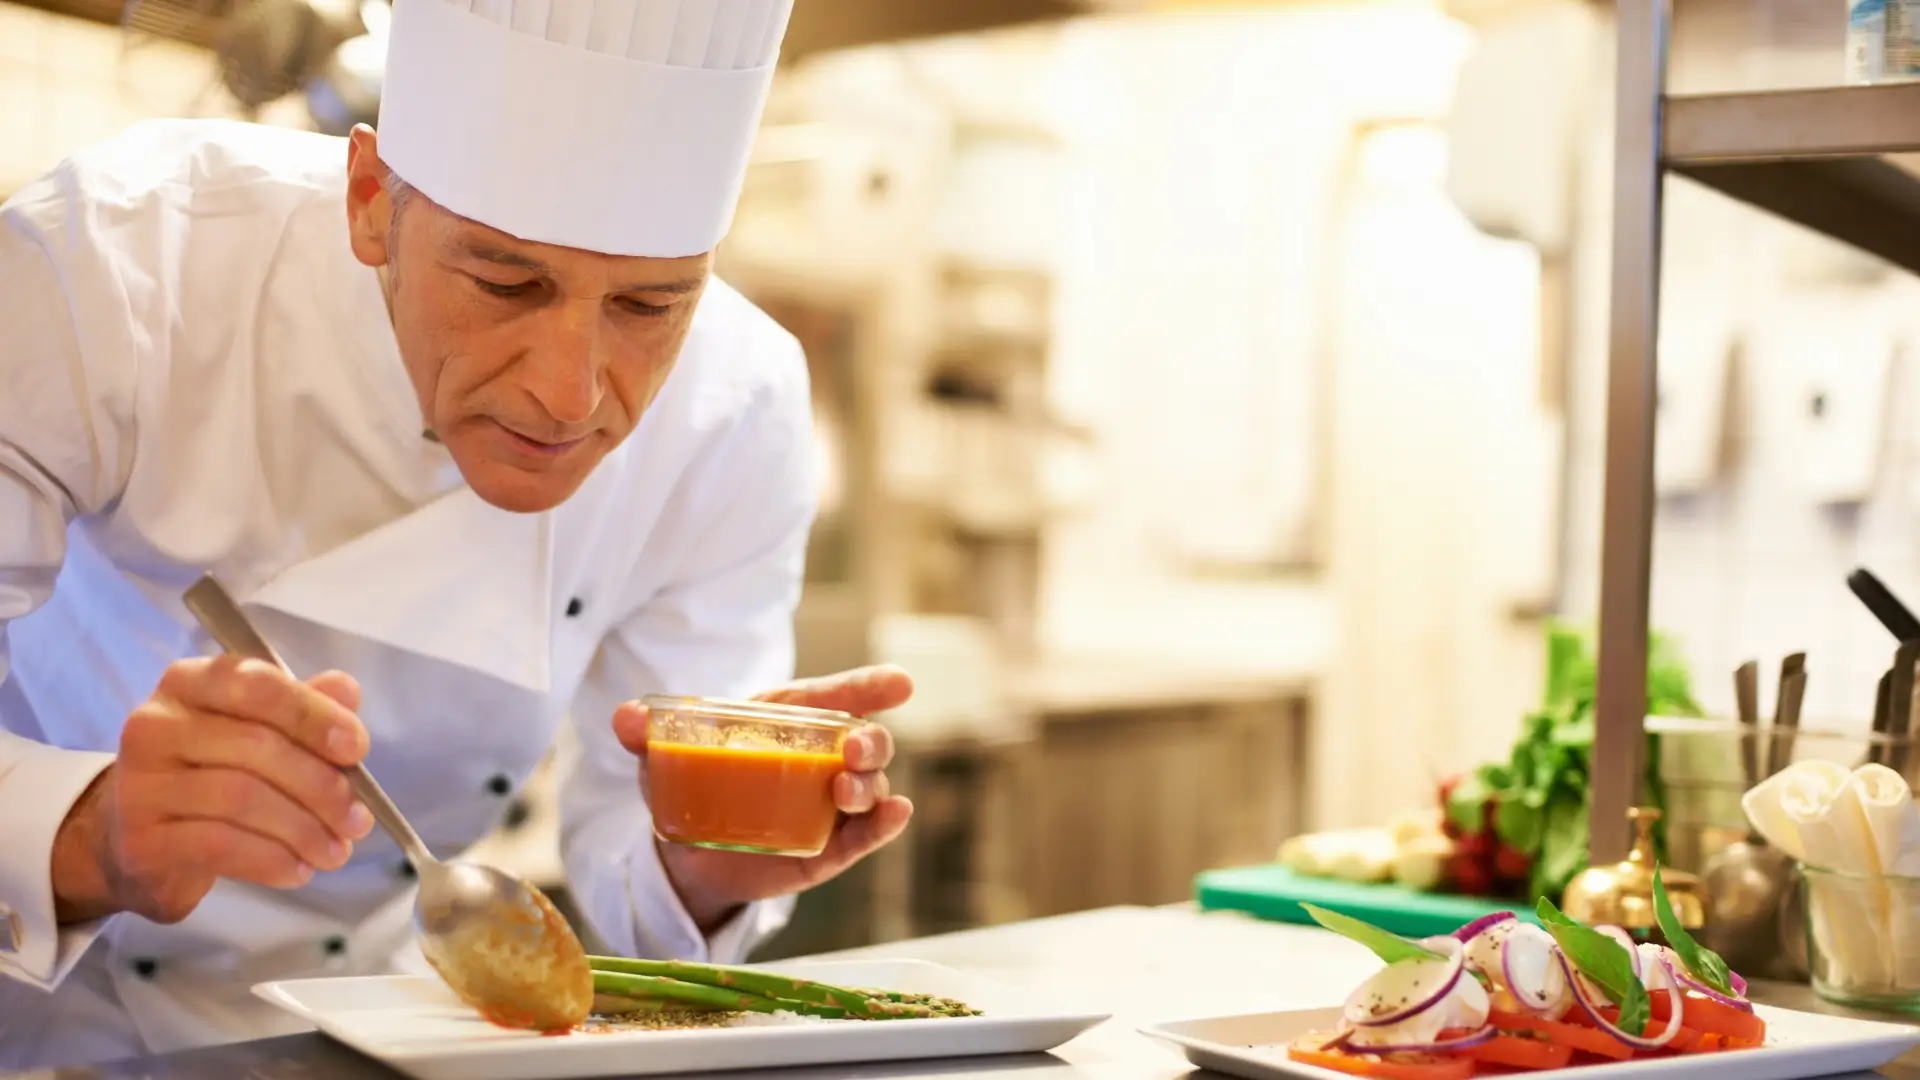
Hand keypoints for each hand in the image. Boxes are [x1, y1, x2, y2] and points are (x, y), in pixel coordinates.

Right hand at [50, 657, 375, 924]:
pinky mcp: (140, 839)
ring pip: (242, 798)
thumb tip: (346, 689)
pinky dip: (272, 859)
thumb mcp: (256, 731)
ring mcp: (140, 783)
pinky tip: (298, 869)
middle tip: (357, 819)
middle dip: (321, 787)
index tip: (356, 748)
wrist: (138, 839)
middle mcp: (155, 724)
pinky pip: (221, 845)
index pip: (258, 685)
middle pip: (257, 746)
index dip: (313, 716)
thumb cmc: (210, 774)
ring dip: (304, 829)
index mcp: (191, 682)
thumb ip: (302, 708)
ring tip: (336, 850)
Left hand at [612, 665, 915, 932]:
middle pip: (865, 742)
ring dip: (869, 786)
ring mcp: (830, 802)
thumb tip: (624, 719)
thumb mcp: (665, 759)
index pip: (837, 697)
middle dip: (870, 741)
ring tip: (846, 792)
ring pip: (870, 788)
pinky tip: (894, 815)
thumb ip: (646, 736)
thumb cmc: (692, 786)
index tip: (899, 683)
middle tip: (853, 749)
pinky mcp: (831, 846)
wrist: (692, 854)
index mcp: (790, 721)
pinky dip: (884, 825)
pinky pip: (866, 834)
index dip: (870, 686)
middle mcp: (822, 757)